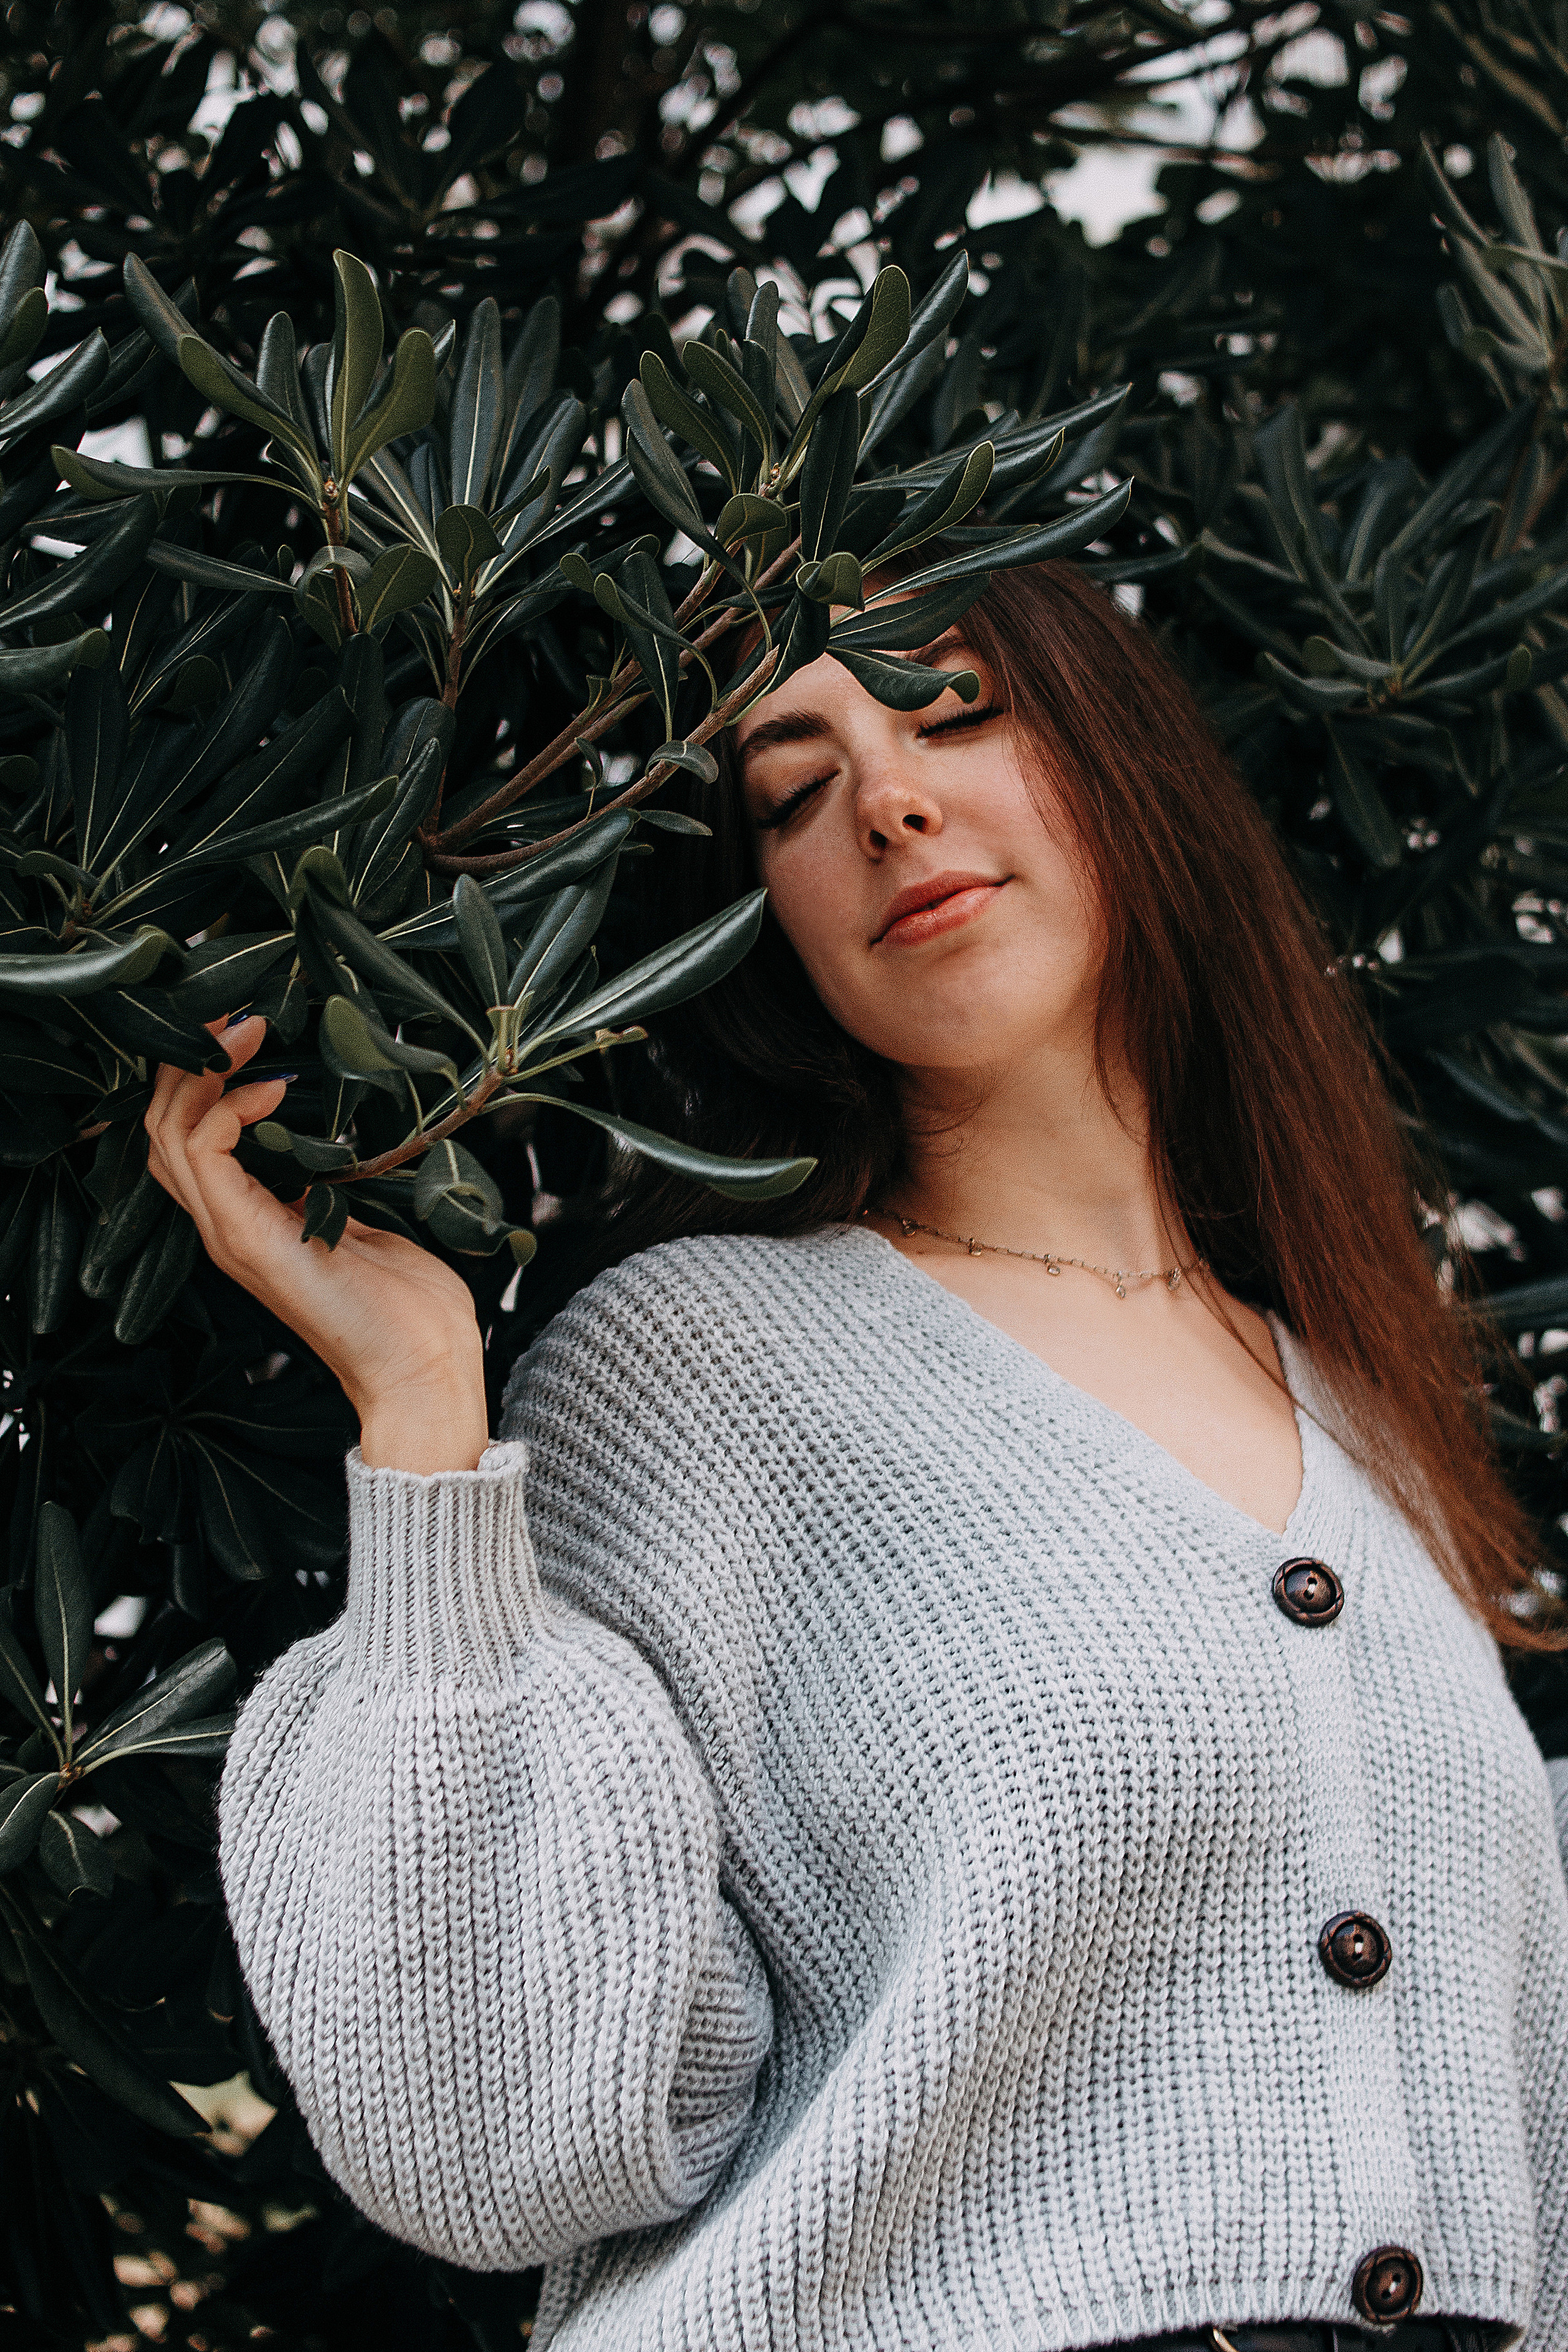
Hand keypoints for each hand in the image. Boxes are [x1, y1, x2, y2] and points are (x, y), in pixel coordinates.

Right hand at [146, 1015, 489, 1472]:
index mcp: (251, 1220)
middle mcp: (227, 1226)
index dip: (204, 1077)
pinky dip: (229, 1110)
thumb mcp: (365, 1225)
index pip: (188, 1138)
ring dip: (201, 1073)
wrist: (425, 1369)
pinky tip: (273, 1088)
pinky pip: (205, 1156)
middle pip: (163, 1130)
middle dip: (189, 1061)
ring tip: (244, 1031)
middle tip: (234, 1013)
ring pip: (169, 1137)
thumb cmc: (410, 1307)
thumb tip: (332, 1146)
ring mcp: (232, 1234)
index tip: (252, 1030)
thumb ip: (332, 1188)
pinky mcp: (250, 1239)